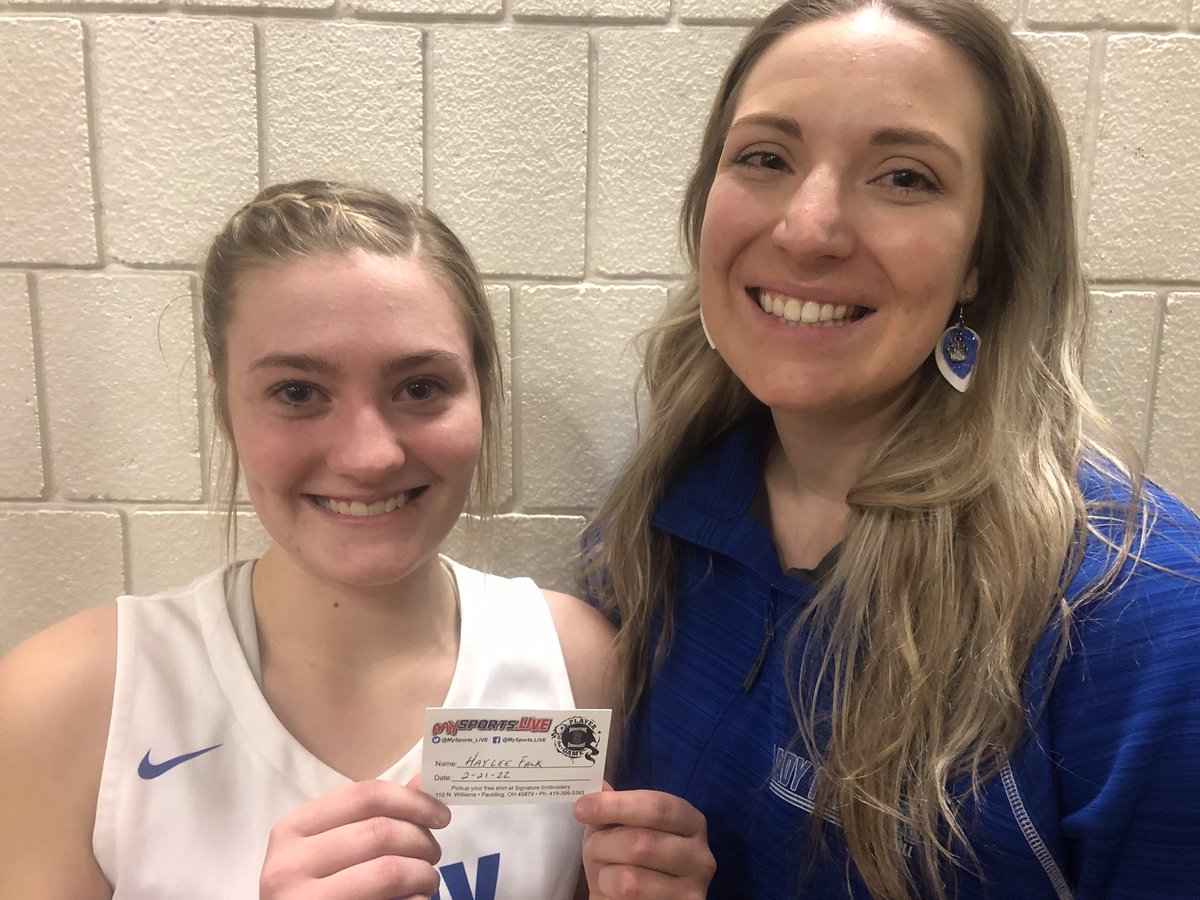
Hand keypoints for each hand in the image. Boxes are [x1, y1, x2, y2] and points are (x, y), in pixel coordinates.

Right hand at [260, 777, 449, 899]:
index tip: (441, 815)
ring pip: (388, 871)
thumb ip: (372, 815)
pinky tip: (416, 899)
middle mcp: (290, 863)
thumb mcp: (330, 845)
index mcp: (293, 828)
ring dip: (423, 873)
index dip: (412, 801)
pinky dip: (415, 899)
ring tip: (428, 879)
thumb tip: (422, 782)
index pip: (365, 795)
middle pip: (381, 832)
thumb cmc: (314, 883)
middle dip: (422, 841)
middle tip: (434, 854)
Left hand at [575, 784, 714, 898]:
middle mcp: (700, 854)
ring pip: (631, 879)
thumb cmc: (625, 861)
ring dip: (604, 875)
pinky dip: (611, 896)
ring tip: (605, 875)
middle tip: (592, 849)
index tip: (582, 808)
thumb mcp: (615, 831)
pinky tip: (614, 894)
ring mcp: (693, 890)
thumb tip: (600, 786)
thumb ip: (610, 808)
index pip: (657, 806)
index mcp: (689, 821)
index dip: (618, 805)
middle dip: (604, 844)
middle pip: (642, 842)